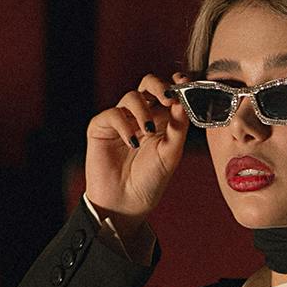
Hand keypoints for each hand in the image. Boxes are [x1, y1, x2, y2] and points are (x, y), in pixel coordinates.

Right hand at [85, 72, 188, 234]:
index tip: (183, 82)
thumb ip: (178, 127)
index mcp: (161, 120)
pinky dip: (124, 125)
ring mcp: (121, 120)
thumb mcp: (171, 153)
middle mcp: (141, 116)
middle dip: (159, 86)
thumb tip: (184, 101)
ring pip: (132, 96)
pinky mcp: (101, 127)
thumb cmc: (150, 181)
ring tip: (147, 131)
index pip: (168, 93)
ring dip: (143, 110)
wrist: (125, 204)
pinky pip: (113, 114)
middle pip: (148, 84)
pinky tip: (131, 142)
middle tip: (168, 98)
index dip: (176, 84)